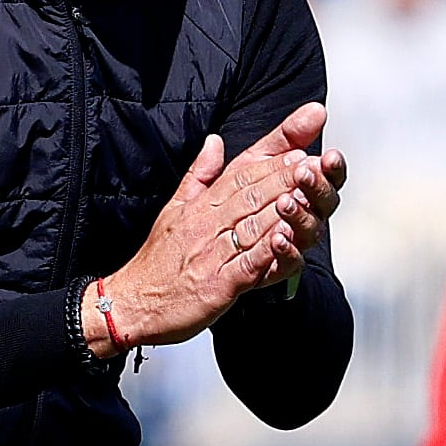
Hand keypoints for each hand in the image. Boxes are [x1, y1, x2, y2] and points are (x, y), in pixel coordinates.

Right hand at [92, 131, 313, 349]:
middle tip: (315, 164)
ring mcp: (211, 255)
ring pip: (253, 225)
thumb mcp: (174, 209)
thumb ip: (199, 174)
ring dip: (282, 209)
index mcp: (200, 206)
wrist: (129, 305)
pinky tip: (287, 240)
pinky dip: (268, 252)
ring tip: (309, 194)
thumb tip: (214, 141)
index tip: (300, 148)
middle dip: (286, 177)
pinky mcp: (216, 285)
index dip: (272, 161)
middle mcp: (206, 225)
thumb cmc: (157, 262)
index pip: (240, 175)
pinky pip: (246, 265)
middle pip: (251, 194)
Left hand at [237, 103, 347, 288]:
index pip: (325, 176)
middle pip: (323, 203)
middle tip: (305, 172)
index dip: (330, 167)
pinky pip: (288, 263)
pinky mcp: (273, 270)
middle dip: (316, 186)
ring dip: (301, 215)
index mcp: (300, 191)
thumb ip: (283, 138)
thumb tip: (317, 110)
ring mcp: (290, 244)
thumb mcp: (251, 163)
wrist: (192, 255)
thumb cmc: (226, 207)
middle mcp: (302, 218)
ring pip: (308, 231)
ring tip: (286, 202)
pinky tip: (278, 237)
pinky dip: (286, 250)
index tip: (328, 155)